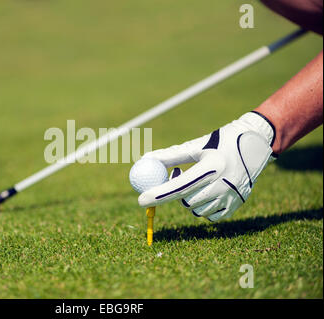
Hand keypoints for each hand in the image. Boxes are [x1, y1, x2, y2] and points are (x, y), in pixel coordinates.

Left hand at [138, 111, 276, 221]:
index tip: (140, 199)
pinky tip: (209, 191)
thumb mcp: (196, 146)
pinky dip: (203, 207)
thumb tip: (146, 160)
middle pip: (186, 201)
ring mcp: (232, 197)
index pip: (179, 186)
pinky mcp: (236, 205)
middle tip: (178, 177)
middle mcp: (223, 184)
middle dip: (176, 193)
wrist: (256, 146)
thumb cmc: (220, 143)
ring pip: (197, 210)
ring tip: (198, 181)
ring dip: (189, 200)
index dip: (158, 194)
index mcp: (212, 167)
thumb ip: (170, 155)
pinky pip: (210, 216)